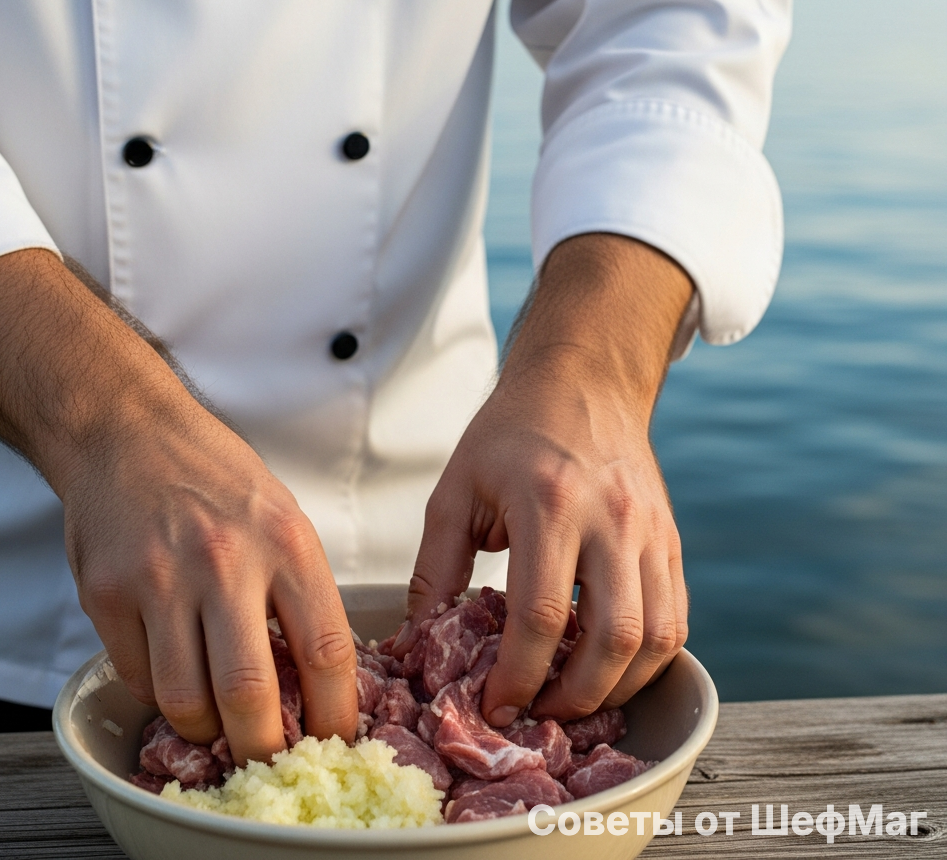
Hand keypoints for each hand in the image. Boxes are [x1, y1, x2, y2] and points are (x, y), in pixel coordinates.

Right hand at [63, 397, 358, 764]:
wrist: (128, 433)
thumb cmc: (215, 477)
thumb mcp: (282, 516)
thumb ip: (299, 591)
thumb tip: (316, 680)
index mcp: (286, 541)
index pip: (326, 650)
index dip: (336, 714)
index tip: (334, 740)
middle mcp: (225, 561)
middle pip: (251, 694)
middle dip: (264, 748)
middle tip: (269, 758)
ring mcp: (160, 579)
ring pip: (187, 702)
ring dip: (208, 730)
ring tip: (218, 721)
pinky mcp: (107, 595)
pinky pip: (140, 679)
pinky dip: (162, 695)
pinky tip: (175, 672)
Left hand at [404, 234, 691, 724]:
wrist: (581, 384)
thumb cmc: (510, 434)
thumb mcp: (457, 489)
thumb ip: (435, 567)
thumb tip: (420, 640)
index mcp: (550, 503)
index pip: (541, 616)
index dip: (517, 677)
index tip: (495, 704)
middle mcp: (612, 519)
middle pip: (613, 639)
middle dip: (573, 697)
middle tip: (536, 711)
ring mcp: (651, 531)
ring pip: (658, 639)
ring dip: (617, 687)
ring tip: (573, 697)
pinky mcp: (671, 540)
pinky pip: (676, 618)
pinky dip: (647, 659)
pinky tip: (610, 666)